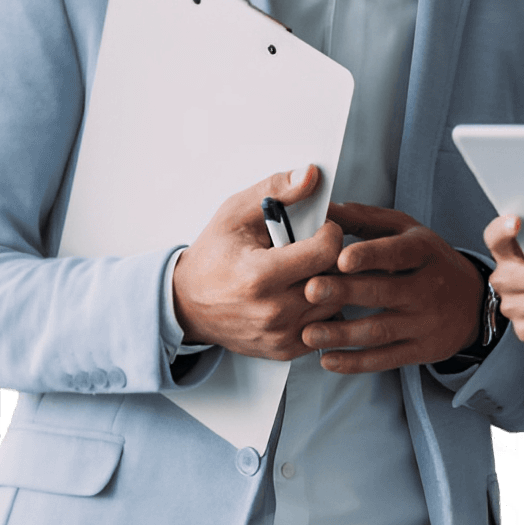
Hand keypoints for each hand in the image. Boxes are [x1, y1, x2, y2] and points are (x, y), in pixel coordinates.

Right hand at [171, 164, 343, 359]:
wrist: (187, 303)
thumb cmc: (213, 256)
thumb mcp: (236, 213)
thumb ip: (275, 190)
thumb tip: (310, 175)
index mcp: (260, 276)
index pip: (326, 252)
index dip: (330, 233)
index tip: (320, 228)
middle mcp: (273, 311)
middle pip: (336, 279)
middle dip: (333, 258)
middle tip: (315, 248)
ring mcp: (280, 335)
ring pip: (336, 303)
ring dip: (331, 283)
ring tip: (309, 269)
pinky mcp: (285, 349)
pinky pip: (326, 325)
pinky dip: (322, 307)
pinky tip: (304, 291)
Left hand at [300, 203, 484, 373]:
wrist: (473, 302)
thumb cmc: (428, 260)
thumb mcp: (404, 230)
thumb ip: (362, 219)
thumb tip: (321, 209)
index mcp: (423, 251)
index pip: (398, 253)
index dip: (370, 255)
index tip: (341, 258)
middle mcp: (428, 287)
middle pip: (384, 292)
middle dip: (346, 292)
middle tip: (311, 290)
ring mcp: (425, 322)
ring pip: (381, 330)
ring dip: (343, 333)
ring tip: (309, 333)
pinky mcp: (421, 350)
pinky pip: (386, 358)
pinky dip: (355, 362)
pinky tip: (328, 360)